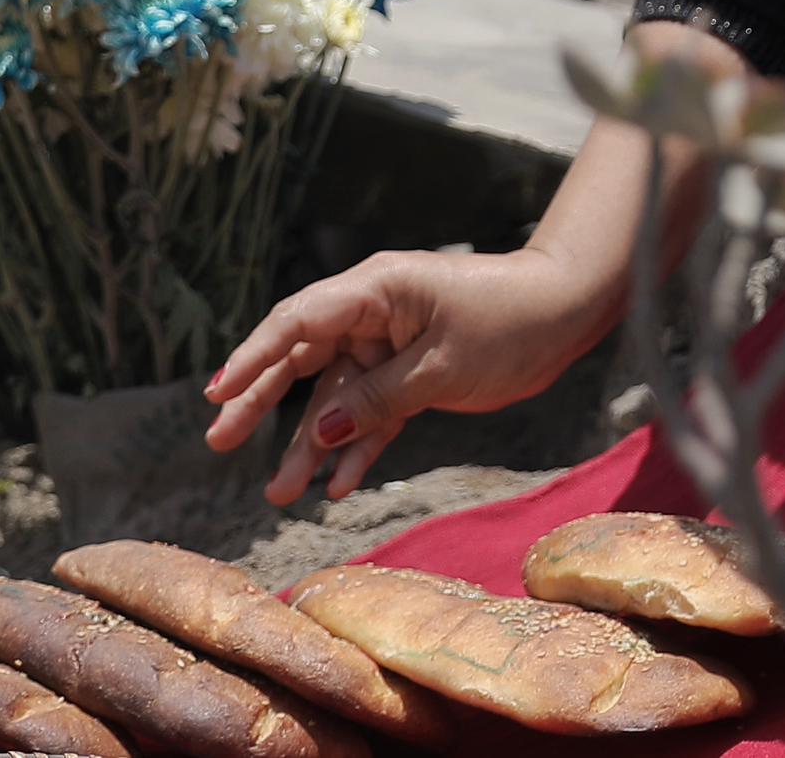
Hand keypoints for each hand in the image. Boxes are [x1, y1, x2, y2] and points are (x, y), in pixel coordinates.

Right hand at [204, 247, 616, 505]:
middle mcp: (372, 313)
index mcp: (375, 291)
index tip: (217, 394)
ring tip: (281, 494)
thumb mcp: (442, 366)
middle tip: (219, 441)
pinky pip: (374, 412)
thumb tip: (323, 430)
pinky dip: (359, 446)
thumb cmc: (509, 321)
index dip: (253, 358)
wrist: (568, 311)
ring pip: (338, 397)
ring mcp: (390, 344)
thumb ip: (379, 397)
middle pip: (304, 359)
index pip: (298, 323)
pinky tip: (339, 486)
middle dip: (262, 402)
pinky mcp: (412, 373)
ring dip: (312, 444)